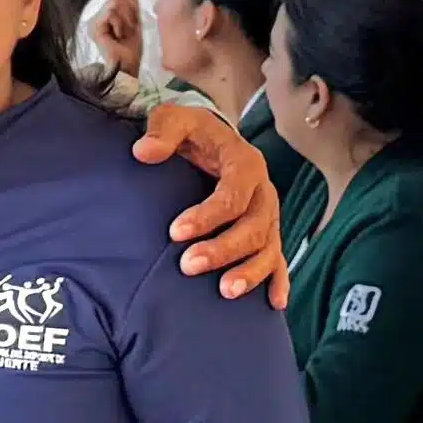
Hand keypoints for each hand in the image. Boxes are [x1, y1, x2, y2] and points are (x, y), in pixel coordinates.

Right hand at [93, 0, 144, 76]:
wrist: (127, 65)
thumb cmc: (132, 47)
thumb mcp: (136, 22)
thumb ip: (132, 4)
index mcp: (110, 14)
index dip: (131, 4)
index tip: (134, 21)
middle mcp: (100, 16)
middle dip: (129, 14)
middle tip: (129, 30)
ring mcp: (96, 21)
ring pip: (115, 5)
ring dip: (125, 21)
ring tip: (123, 34)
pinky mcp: (95, 27)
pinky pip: (111, 14)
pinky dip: (120, 24)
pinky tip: (118, 36)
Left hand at [137, 101, 287, 307]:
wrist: (209, 139)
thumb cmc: (189, 132)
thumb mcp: (174, 119)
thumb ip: (162, 131)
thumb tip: (143, 152)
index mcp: (245, 164)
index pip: (232, 195)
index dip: (207, 216)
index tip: (175, 233)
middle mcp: (262, 192)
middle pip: (253, 227)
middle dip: (223, 249)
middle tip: (187, 266)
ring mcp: (267, 215)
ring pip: (268, 248)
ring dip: (250, 272)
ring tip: (225, 292)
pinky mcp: (266, 232)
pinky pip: (279, 258)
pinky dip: (278, 280)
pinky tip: (273, 303)